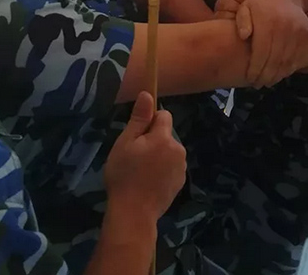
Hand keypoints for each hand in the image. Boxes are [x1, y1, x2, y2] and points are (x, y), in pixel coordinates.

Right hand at [105, 92, 185, 218]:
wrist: (134, 213)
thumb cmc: (125, 175)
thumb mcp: (125, 143)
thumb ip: (139, 118)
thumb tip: (147, 94)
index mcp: (164, 137)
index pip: (164, 116)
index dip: (150, 122)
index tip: (137, 136)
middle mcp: (178, 148)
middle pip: (167, 134)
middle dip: (154, 140)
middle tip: (135, 156)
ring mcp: (182, 166)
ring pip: (169, 150)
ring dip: (159, 155)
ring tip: (141, 171)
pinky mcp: (181, 181)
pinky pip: (172, 166)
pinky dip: (163, 169)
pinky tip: (149, 182)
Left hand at [238, 0, 307, 88]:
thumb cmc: (262, 6)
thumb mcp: (246, 7)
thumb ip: (241, 21)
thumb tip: (244, 36)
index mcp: (266, 24)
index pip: (260, 53)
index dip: (255, 69)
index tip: (250, 79)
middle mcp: (282, 30)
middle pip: (273, 61)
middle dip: (265, 76)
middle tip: (257, 84)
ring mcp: (295, 34)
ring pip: (285, 62)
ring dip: (276, 76)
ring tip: (267, 83)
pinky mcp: (304, 37)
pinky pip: (295, 58)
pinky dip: (287, 70)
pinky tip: (278, 75)